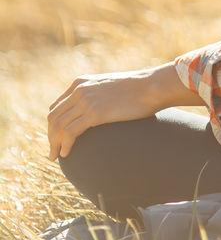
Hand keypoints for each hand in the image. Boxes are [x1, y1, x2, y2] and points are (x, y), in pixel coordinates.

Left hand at [47, 62, 198, 159]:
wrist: (151, 87)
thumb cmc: (136, 90)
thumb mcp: (109, 88)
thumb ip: (96, 96)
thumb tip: (95, 113)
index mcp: (81, 82)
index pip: (56, 106)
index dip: (53, 125)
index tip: (56, 138)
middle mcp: (79, 89)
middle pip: (54, 117)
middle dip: (50, 136)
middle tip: (53, 152)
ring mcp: (86, 100)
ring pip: (58, 126)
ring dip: (54, 144)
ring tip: (55, 157)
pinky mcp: (94, 112)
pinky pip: (70, 132)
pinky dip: (64, 145)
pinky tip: (66, 154)